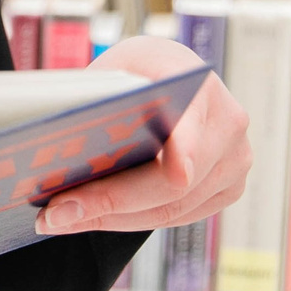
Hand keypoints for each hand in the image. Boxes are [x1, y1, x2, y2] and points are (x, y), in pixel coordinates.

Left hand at [34, 35, 249, 236]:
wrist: (171, 74)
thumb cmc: (136, 71)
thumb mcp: (115, 70)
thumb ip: (98, 103)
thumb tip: (58, 143)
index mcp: (200, 85)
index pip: (194, 123)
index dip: (186, 151)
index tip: (176, 175)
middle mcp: (228, 124)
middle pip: (173, 184)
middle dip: (109, 202)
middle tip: (55, 214)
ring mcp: (235, 161)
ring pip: (170, 209)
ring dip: (110, 218)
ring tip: (57, 220)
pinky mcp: (228, 188)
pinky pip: (176, 217)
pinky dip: (129, 219)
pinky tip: (88, 217)